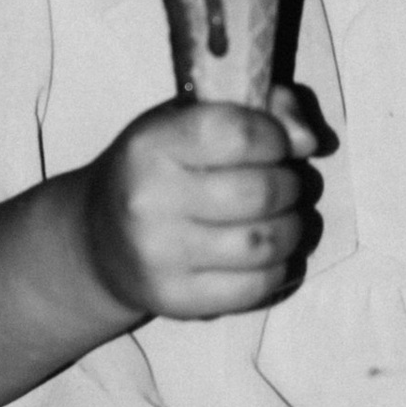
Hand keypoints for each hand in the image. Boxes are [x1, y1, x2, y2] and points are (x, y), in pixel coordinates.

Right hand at [78, 86, 321, 321]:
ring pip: (265, 242)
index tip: (273, 144)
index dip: (274, 137)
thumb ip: (261, 107)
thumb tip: (309, 141)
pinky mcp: (175, 299)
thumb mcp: (192, 120)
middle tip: (283, 184)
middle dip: (289, 184)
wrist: (96, 241)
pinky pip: (256, 286)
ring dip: (291, 227)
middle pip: (261, 192)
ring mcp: (160, 255)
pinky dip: (278, 267)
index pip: (239, 134)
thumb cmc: (158, 169)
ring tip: (280, 217)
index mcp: (151, 145)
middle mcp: (149, 200)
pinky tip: (265, 253)